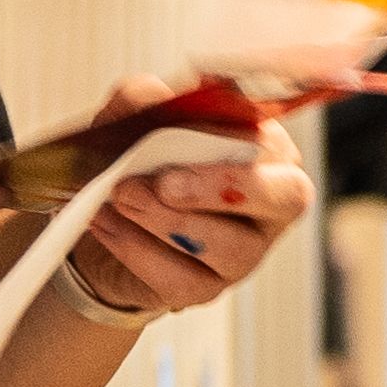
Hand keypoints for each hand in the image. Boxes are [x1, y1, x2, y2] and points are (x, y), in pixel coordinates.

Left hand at [56, 76, 314, 324]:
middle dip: (223, 187)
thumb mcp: (130, 119)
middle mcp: (271, 203)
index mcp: (266, 151)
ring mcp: (246, 253)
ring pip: (227, 244)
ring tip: (118, 195)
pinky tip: (105, 223)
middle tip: (164, 182)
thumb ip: (143, 99)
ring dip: (163, 218)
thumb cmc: (134, 160)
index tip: (185, 129)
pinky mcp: (208, 289)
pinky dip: (133, 247)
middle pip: (286, 197)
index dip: (235, 139)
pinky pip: (180, 276)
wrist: (101, 216)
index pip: (277, 145)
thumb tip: (153, 97)